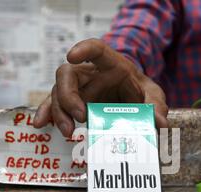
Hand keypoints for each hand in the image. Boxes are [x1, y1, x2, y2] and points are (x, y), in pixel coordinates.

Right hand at [33, 39, 168, 136]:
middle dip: (68, 96)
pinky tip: (41, 125)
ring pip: (57, 93)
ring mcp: (78, 90)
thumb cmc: (140, 92)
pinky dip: (47, 115)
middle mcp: (88, 74)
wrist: (133, 100)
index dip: (82, 50)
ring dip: (59, 112)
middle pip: (67, 75)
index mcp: (110, 64)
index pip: (95, 50)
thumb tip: (159, 122)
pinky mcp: (72, 104)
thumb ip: (156, 106)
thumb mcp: (153, 96)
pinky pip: (54, 107)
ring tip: (69, 132)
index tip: (71, 55)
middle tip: (80, 116)